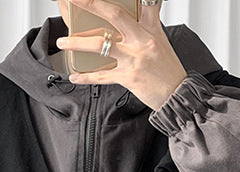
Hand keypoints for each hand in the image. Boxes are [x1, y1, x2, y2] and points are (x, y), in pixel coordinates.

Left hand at [56, 0, 187, 110]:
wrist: (177, 94)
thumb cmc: (166, 67)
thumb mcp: (159, 38)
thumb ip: (147, 20)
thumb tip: (140, 5)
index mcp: (149, 28)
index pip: (140, 2)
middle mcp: (141, 40)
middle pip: (114, 16)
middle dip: (92, 4)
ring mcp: (133, 59)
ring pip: (101, 46)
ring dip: (78, 43)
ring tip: (62, 42)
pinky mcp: (128, 78)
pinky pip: (102, 76)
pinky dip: (86, 77)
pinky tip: (74, 75)